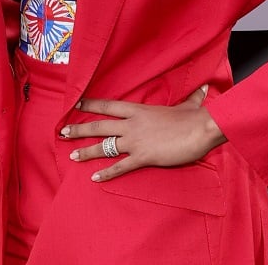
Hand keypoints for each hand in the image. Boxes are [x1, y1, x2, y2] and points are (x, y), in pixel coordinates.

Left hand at [59, 87, 226, 181]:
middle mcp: (132, 124)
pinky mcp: (143, 156)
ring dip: (87, 151)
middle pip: (99, 125)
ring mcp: (136, 140)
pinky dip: (106, 173)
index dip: (91, 105)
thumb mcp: (190, 105)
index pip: (109, 106)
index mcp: (139, 110)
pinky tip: (94, 178)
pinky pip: (120, 166)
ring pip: (105, 146)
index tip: (76, 105)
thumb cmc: (195, 118)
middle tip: (62, 132)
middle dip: (79, 129)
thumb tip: (205, 88)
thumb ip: (192, 98)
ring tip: (72, 155)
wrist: (202, 128)